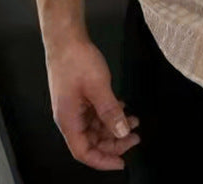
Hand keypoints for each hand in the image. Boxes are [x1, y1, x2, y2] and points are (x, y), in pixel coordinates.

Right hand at [45, 32, 140, 170]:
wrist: (66, 39)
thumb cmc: (78, 62)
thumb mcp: (98, 87)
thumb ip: (110, 111)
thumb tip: (122, 132)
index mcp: (69, 121)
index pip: (83, 152)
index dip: (102, 160)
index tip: (122, 163)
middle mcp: (70, 118)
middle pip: (91, 140)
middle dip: (113, 142)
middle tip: (136, 136)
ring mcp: (74, 106)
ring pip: (95, 127)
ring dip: (114, 126)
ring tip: (134, 120)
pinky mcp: (80, 96)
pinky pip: (95, 113)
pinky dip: (109, 113)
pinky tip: (123, 107)